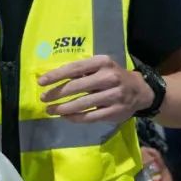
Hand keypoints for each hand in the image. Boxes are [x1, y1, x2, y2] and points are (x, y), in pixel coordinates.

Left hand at [39, 55, 154, 123]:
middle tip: (43, 98)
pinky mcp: (115, 111)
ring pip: (82, 104)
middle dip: (56, 93)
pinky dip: (75, 117)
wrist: (139, 91)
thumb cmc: (113, 77)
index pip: (74, 68)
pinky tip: (65, 117)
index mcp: (102, 62)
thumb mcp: (100, 67)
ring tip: (50, 110)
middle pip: (76, 86)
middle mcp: (109, 77)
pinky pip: (90, 116)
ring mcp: (113, 95)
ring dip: (63, 108)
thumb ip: (81, 71)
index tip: (41, 82)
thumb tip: (52, 78)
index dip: (56, 75)